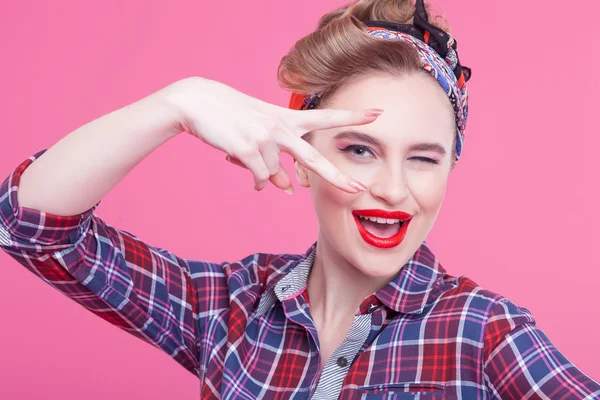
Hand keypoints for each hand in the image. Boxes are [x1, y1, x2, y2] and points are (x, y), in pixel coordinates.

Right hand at [163, 77, 381, 192]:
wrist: (197, 102)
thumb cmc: (231, 115)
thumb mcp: (259, 132)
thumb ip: (278, 159)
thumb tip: (286, 188)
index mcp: (286, 118)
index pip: (325, 117)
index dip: (351, 117)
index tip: (377, 114)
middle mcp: (280, 127)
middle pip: (313, 158)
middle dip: (337, 176)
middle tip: (359, 188)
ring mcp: (265, 139)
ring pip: (274, 175)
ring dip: (263, 174)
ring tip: (243, 154)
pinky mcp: (248, 150)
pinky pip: (260, 179)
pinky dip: (255, 181)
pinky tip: (238, 163)